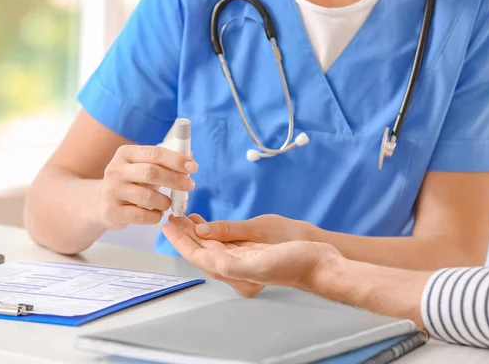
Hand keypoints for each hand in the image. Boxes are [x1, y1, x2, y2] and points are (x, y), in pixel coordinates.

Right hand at [98, 145, 196, 228]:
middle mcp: (115, 170)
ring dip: (165, 201)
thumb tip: (191, 156)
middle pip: (151, 172)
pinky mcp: (111, 211)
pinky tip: (157, 214)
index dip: (176, 160)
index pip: (154, 153)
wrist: (102, 203)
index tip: (193, 167)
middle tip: (190, 185)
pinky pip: (141, 216)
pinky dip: (155, 216)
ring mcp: (111, 191)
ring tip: (168, 203)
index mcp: (125, 154)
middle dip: (175, 179)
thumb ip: (164, 162)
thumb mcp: (143, 167)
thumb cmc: (131, 182)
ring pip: (147, 197)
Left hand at [163, 215, 340, 293]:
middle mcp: (235, 268)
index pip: (198, 256)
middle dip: (185, 234)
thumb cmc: (295, 264)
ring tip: (184, 216)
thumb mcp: (260, 264)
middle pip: (202, 250)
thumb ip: (230, 263)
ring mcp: (244, 259)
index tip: (167, 226)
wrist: (321, 263)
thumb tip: (203, 253)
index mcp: (234, 272)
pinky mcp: (253, 250)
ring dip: (197, 231)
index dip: (181, 242)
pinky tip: (207, 223)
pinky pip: (225, 240)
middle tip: (172, 216)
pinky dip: (213, 230)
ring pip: (212, 245)